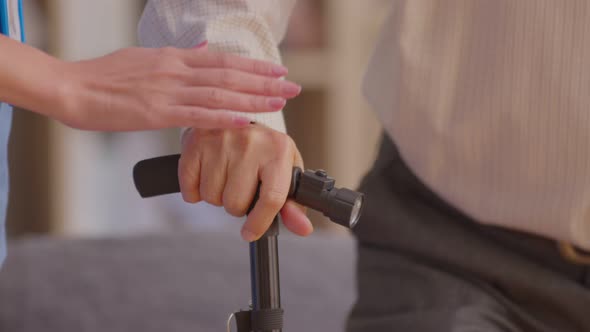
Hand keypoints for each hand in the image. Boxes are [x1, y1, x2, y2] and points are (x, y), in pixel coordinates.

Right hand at [54, 43, 300, 130]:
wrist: (71, 87)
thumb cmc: (104, 77)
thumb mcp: (144, 58)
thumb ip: (177, 58)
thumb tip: (202, 49)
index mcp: (174, 59)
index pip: (223, 61)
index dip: (253, 66)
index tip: (277, 71)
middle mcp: (176, 70)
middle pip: (229, 75)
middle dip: (264, 82)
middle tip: (293, 87)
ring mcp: (168, 91)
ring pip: (219, 94)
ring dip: (252, 98)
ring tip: (280, 102)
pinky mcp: (156, 112)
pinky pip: (196, 115)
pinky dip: (223, 117)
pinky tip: (244, 119)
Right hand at [178, 124, 312, 240]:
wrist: (236, 117)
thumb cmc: (263, 150)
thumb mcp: (284, 172)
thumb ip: (293, 204)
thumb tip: (303, 229)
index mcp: (279, 150)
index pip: (272, 198)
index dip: (259, 223)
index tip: (251, 232)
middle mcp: (251, 142)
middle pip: (236, 203)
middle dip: (236, 205)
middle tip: (240, 188)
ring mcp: (222, 140)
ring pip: (212, 197)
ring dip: (217, 196)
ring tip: (225, 178)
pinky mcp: (196, 141)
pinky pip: (190, 188)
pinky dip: (195, 191)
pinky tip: (207, 175)